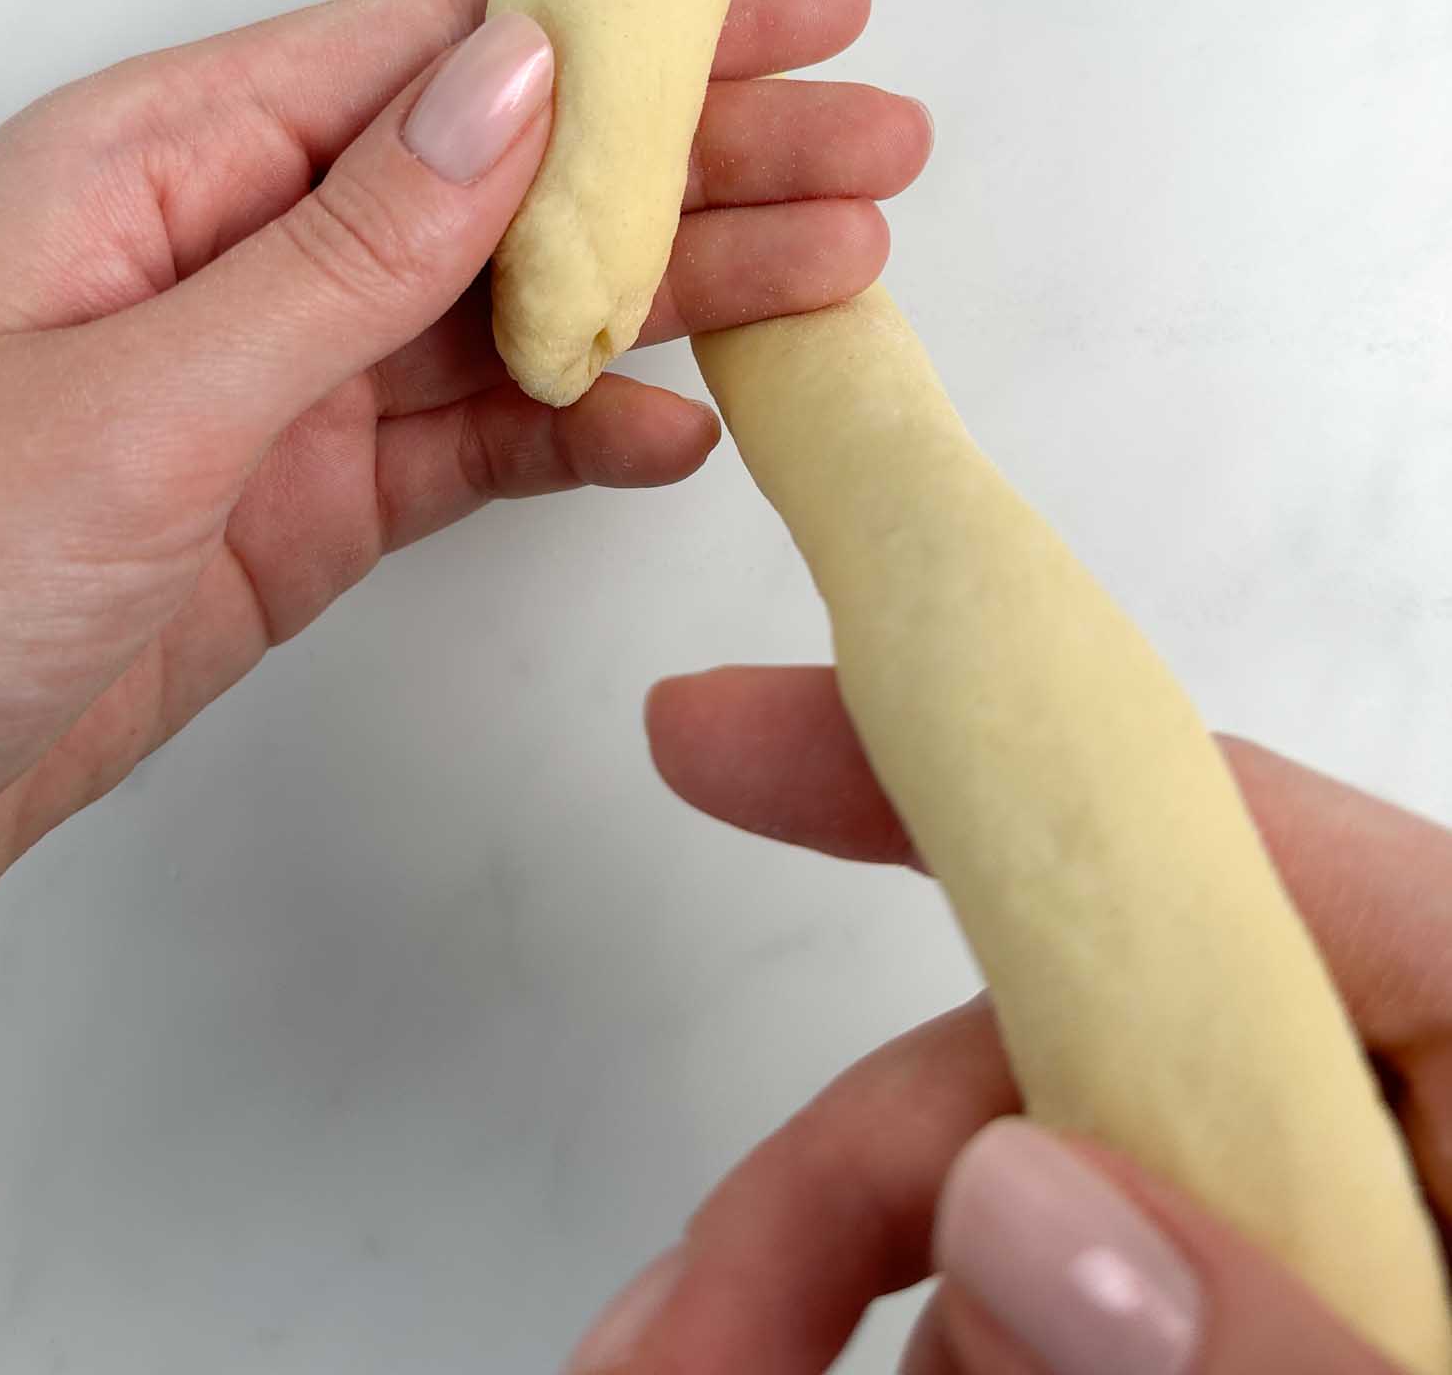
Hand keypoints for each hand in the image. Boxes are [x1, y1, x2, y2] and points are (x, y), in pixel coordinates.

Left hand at [0, 0, 929, 1066]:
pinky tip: (688, 430)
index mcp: (171, 159)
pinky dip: (580, 435)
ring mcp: (273, 386)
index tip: (796, 3)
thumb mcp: (132, 394)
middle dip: (700, 153)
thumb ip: (348, 247)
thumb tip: (528, 74)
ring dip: (673, 291)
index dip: (636, 22)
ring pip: (511, 310)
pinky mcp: (292, 511)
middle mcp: (235, 247)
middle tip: (880, 146)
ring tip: (841, 272)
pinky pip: (469, 448)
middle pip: (509, 174)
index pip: (444, 49)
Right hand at [563, 665, 1451, 1371]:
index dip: (946, 757)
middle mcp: (1394, 1128)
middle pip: (1063, 1068)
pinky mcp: (1269, 1338)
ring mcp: (1325, 1258)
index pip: (1212, 835)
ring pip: (1038, 1225)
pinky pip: (1068, 1333)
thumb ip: (1301, 1358)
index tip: (707, 737)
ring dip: (870, 1325)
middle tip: (669, 1342)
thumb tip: (1021, 1201)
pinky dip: (953, 1371)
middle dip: (839, 1193)